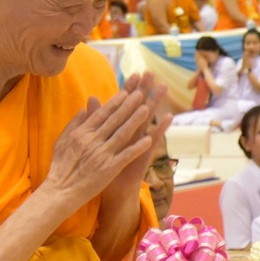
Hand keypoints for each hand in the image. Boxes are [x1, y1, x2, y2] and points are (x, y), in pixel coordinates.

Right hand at [46, 77, 163, 205]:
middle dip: (128, 105)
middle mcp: (93, 140)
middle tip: (141, 93)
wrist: (61, 190)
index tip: (127, 92)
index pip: (102, 114)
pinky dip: (138, 147)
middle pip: (114, 120)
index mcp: (82, 133)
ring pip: (122, 134)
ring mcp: (102, 154)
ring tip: (148, 109)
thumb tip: (83, 108)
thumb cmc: (60, 166)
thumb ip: (74, 124)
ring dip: (135, 121)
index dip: (116, 102)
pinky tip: (150, 139)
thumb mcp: (62, 141)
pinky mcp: (110, 168)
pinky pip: (126, 155)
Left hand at [105, 75, 171, 193]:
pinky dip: (161, 128)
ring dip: (156, 102)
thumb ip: (94, 119)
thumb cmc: (101, 164)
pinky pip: (153, 138)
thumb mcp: (95, 139)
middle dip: (144, 89)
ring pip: (148, 118)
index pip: (123, 103)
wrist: (111, 188)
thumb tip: (90, 98)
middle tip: (151, 72)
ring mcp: (139, 141)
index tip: (133, 73)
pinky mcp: (144, 152)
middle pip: (137, 106)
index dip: (128, 88)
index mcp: (118, 127)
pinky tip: (169, 116)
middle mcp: (131, 132)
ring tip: (163, 87)